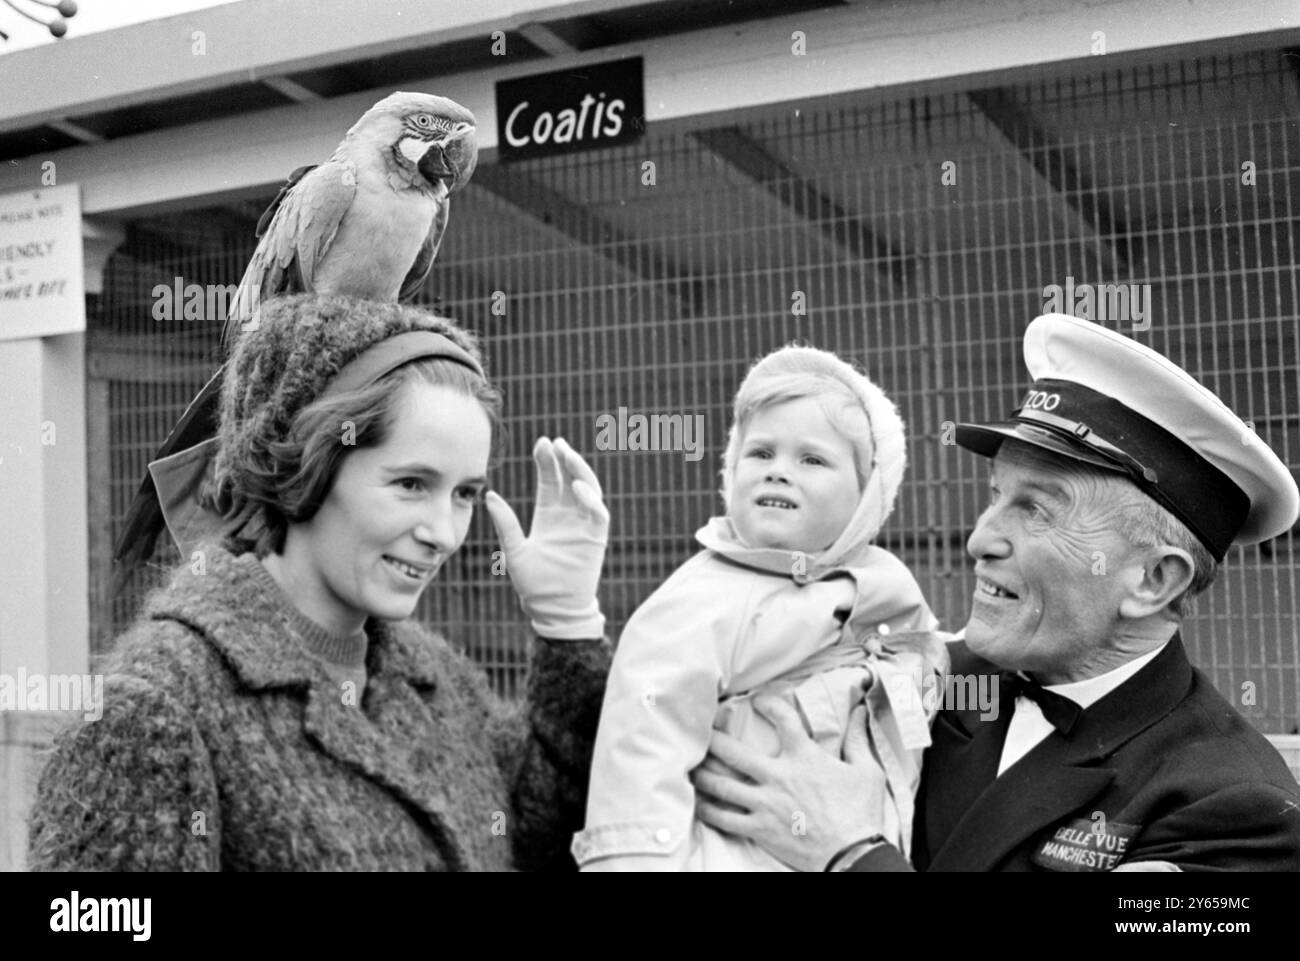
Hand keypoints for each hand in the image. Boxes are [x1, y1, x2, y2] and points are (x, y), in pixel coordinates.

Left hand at [484, 437, 608, 638]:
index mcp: (549, 515)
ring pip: (587, 489)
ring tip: (567, 454)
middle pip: (569, 479)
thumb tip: (488, 495)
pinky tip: (577, 486)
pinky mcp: (596, 539)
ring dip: (579, 470)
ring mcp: (584, 526)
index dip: (546, 461)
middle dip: (563, 459)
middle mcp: (568, 516)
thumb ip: (505, 523)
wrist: (552, 610)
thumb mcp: (514, 550)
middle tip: (553, 442)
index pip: (550, 480)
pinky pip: (597, 513)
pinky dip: (590, 499)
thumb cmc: (533, 584)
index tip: (540, 442)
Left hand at [692, 698, 889, 870]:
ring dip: (702, 772)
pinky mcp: (759, 829)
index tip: (757, 699)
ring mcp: (765, 804)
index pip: (782, 720)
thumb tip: (860, 714)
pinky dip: (707, 809)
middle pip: (734, 752)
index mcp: (804, 757)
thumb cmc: (861, 814)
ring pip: (721, 784)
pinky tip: (698, 802)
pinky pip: (724, 818)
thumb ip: (858, 740)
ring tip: (691, 765)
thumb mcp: (867, 772)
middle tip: (703, 730)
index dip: (768, 703)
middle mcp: (778, 776)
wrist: (853, 856)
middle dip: (714, 738)